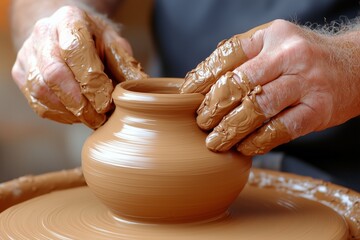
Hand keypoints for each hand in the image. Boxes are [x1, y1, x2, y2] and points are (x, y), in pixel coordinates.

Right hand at [12, 6, 147, 128]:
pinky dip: (57, 114)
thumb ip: (124, 64)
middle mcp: (43, 32)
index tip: (107, 103)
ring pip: (41, 90)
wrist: (63, 33)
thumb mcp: (113, 44)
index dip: (91, 81)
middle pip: (54, 73)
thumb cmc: (93, 40)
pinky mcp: (21, 71)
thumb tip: (142, 88)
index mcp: (69, 19)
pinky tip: (75, 116)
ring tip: (90, 119)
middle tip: (99, 118)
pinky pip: (35, 100)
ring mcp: (28, 52)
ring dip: (68, 111)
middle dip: (79, 102)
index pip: (75, 50)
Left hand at [181, 19, 359, 155]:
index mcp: (272, 36)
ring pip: (258, 108)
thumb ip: (241, 57)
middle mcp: (290, 56)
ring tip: (214, 141)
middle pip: (240, 83)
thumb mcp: (273, 44)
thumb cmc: (302, 58)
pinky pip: (280, 130)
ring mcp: (306, 83)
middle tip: (200, 122)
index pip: (228, 55)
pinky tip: (243, 147)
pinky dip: (257, 142)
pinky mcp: (318, 111)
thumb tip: (201, 80)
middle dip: (213, 107)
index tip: (186, 96)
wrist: (354, 66)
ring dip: (231, 129)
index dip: (202, 77)